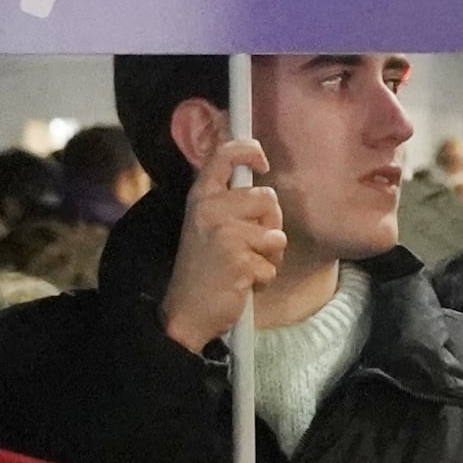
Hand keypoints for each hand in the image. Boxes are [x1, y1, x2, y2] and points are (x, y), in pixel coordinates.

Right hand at [157, 135, 283, 351]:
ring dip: (269, 255)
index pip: (224, 155)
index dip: (249, 150)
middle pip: (267, 198)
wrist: (186, 312)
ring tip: (246, 266)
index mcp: (200, 197)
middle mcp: (210, 209)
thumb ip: (228, 202)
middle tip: (250, 245)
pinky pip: (272, 264)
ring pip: (276, 233)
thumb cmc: (204, 269)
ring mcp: (224, 234)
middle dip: (270, 225)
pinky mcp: (239, 260)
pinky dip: (264, 278)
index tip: (261, 162)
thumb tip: (259, 181)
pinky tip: (242, 284)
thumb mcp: (206, 225)